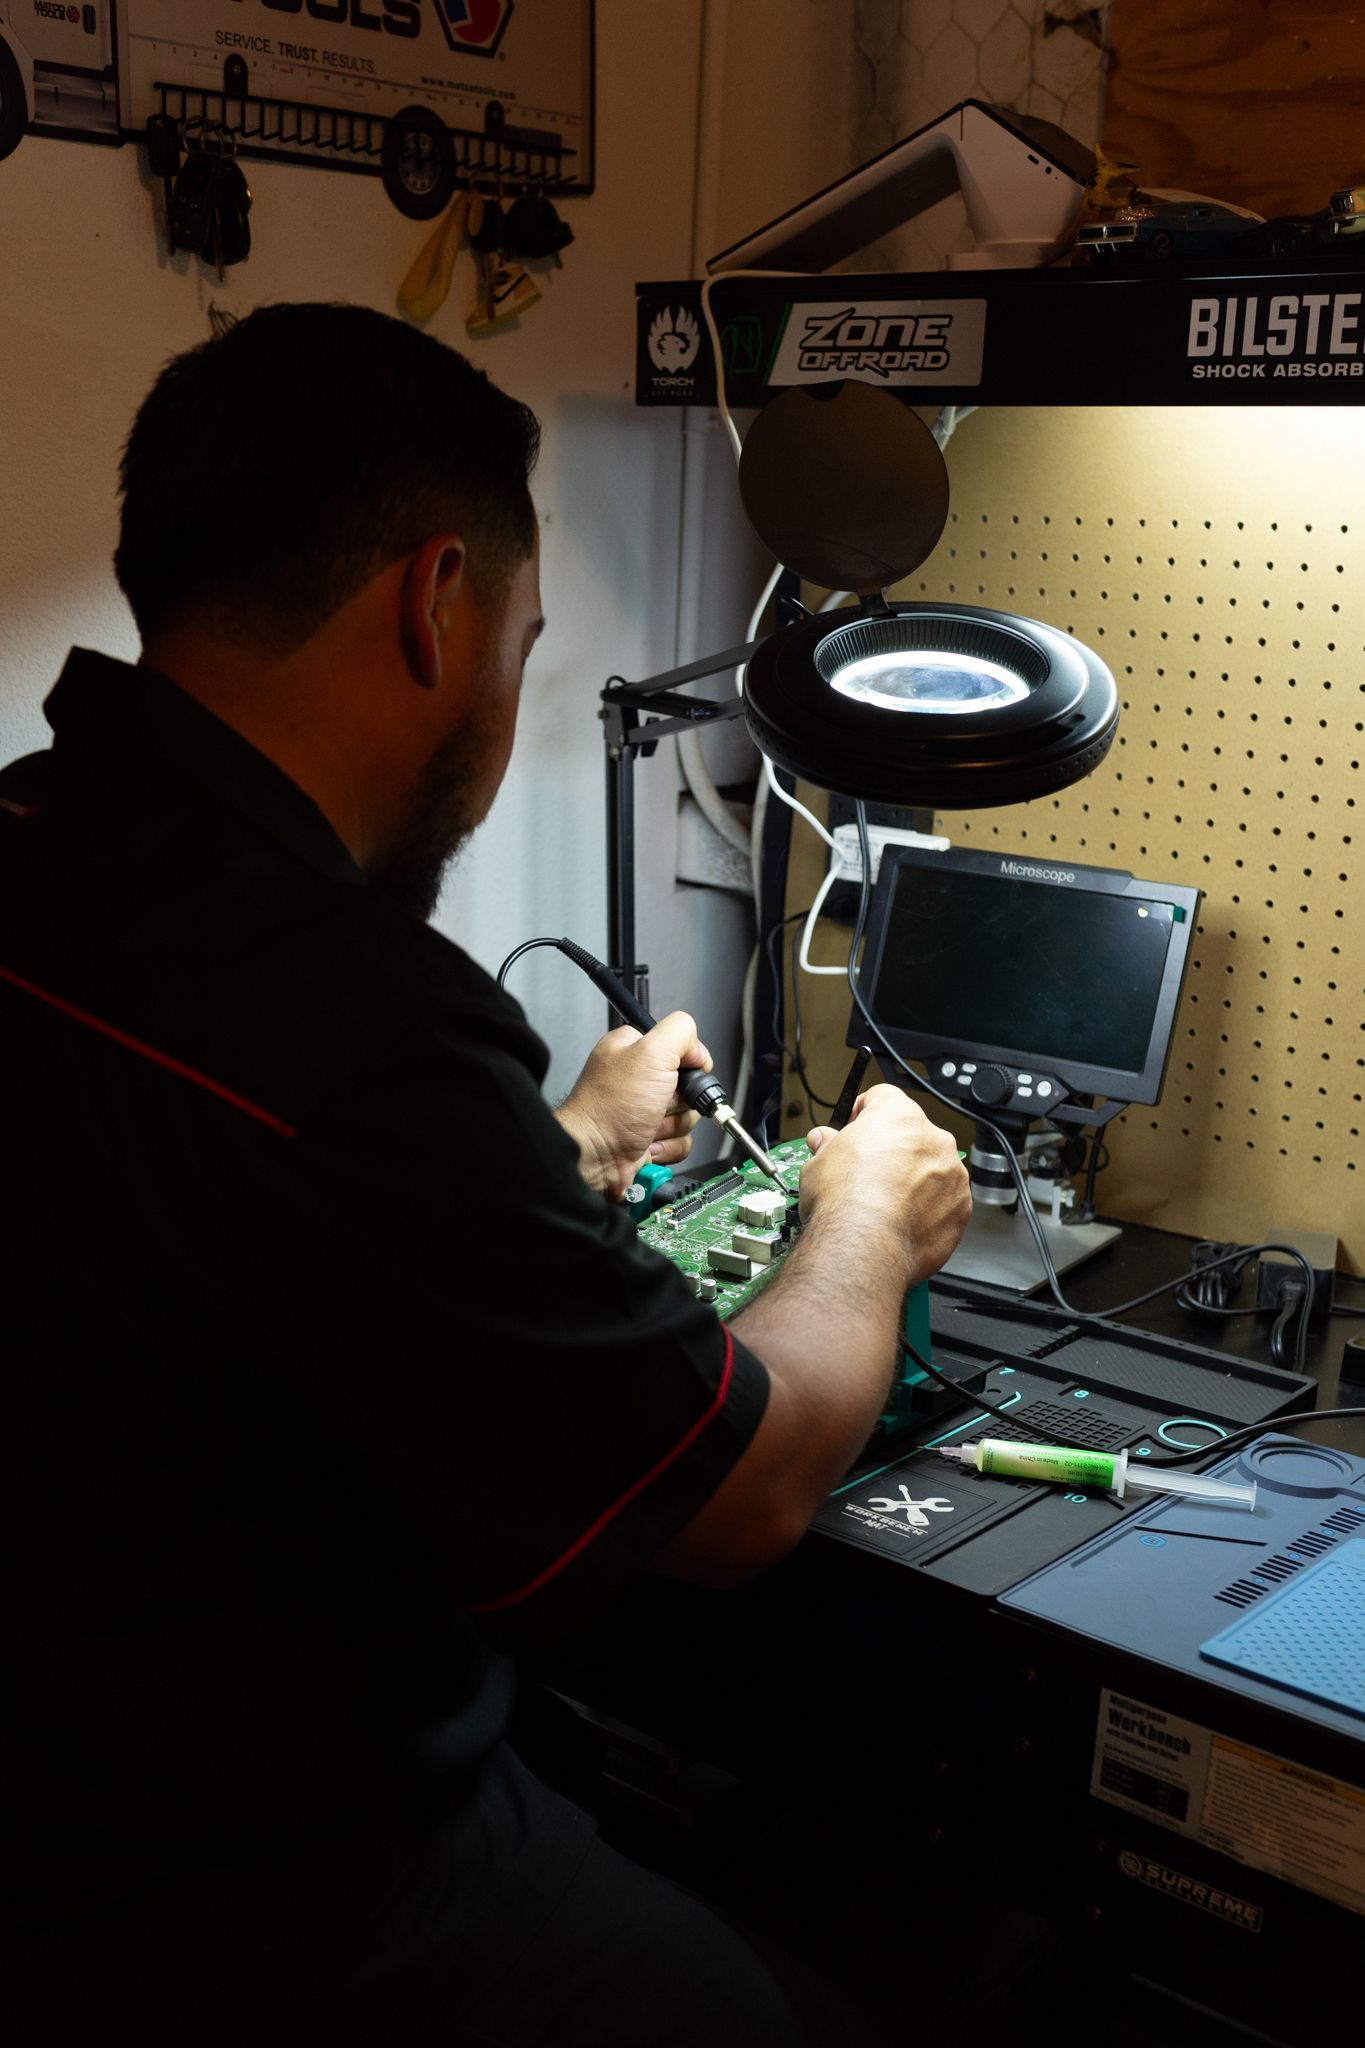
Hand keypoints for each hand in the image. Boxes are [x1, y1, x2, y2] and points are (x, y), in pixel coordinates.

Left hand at [554, 1010, 710, 1200]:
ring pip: (687, 1115)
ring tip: (646, 1124)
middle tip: (656, 1102)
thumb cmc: (608, 1108)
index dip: (686, 1062)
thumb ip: (680, 1032)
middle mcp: (638, 1078)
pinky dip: (668, 1145)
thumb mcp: (650, 1053)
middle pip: (688, 1085)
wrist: (593, 1157)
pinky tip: (647, 1142)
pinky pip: (681, 1140)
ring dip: (672, 1125)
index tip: (677, 1072)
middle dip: (678, 1101)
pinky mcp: (650, 1137)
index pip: (680, 1047)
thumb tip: (698, 1050)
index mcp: (633, 1049)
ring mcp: (643, 1110)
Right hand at [798, 1084, 970, 1286]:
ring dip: (914, 1180)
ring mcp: (952, 1173)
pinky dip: (928, 1209)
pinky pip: (945, 1201)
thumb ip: (827, 1144)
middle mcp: (932, 1138)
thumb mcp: (818, 1162)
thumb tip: (824, 1141)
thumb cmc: (843, 1201)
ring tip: (885, 1204)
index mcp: (898, 1115)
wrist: (864, 1245)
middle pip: (911, 1135)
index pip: (882, 1098)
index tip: (855, 1131)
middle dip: (892, 1151)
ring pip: (933, 1169)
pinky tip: (902, 1222)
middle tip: (867, 1173)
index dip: (864, 1114)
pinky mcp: (961, 1207)